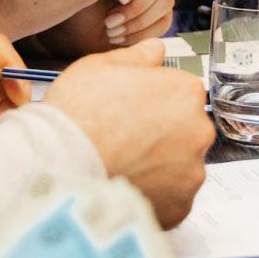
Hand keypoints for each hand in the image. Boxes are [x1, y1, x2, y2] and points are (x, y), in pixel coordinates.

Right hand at [44, 39, 211, 226]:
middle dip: (161, 132)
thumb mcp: (101, 66)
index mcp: (185, 92)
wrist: (61, 165)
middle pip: (185, 129)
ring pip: (179, 165)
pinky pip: (171, 197)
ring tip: (120, 163)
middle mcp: (198, 132)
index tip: (133, 109)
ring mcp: (190, 173)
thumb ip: (138, 56)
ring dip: (159, 165)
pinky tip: (125, 183)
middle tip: (123, 137)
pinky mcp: (179, 207)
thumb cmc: (78, 115)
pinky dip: (153, 193)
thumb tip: (155, 50)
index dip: (153, 99)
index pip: (182, 91)